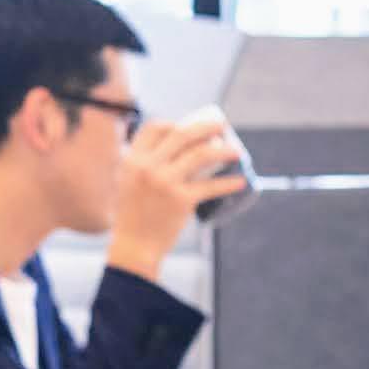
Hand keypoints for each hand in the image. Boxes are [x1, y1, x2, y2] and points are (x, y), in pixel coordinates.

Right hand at [109, 112, 248, 270]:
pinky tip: (241, 181)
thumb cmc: (133, 215)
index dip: (175, 123)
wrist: (134, 246)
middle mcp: (148, 167)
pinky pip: (211, 186)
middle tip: (223, 126)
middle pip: (182, 134)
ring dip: (223, 150)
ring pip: (201, 155)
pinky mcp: (181, 200)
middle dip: (207, 126)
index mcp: (133, 159)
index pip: (155, 127)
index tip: (190, 127)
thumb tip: (166, 147)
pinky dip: (229, 183)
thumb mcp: (128, 182)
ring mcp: (165, 182)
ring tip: (237, 151)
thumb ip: (141, 164)